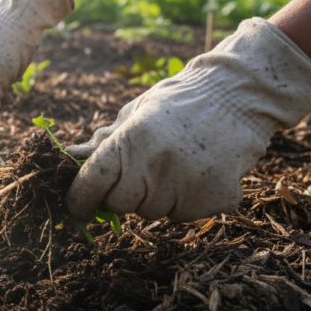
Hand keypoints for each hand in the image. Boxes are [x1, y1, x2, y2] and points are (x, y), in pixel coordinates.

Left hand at [67, 18, 310, 221]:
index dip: (79, 200)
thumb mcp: (135, 113)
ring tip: (175, 165)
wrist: (239, 95)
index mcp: (131, 139)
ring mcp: (188, 184)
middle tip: (140, 173)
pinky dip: (187, 201)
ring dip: (157, 198)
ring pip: (154, 213)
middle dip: (123, 195)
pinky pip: (185, 215)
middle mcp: (157, 164)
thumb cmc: (178, 102)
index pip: (92, 182)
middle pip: (121, 205)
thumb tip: (72, 156)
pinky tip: (198, 172)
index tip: (77, 207)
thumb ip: (106, 140)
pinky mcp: (216, 198)